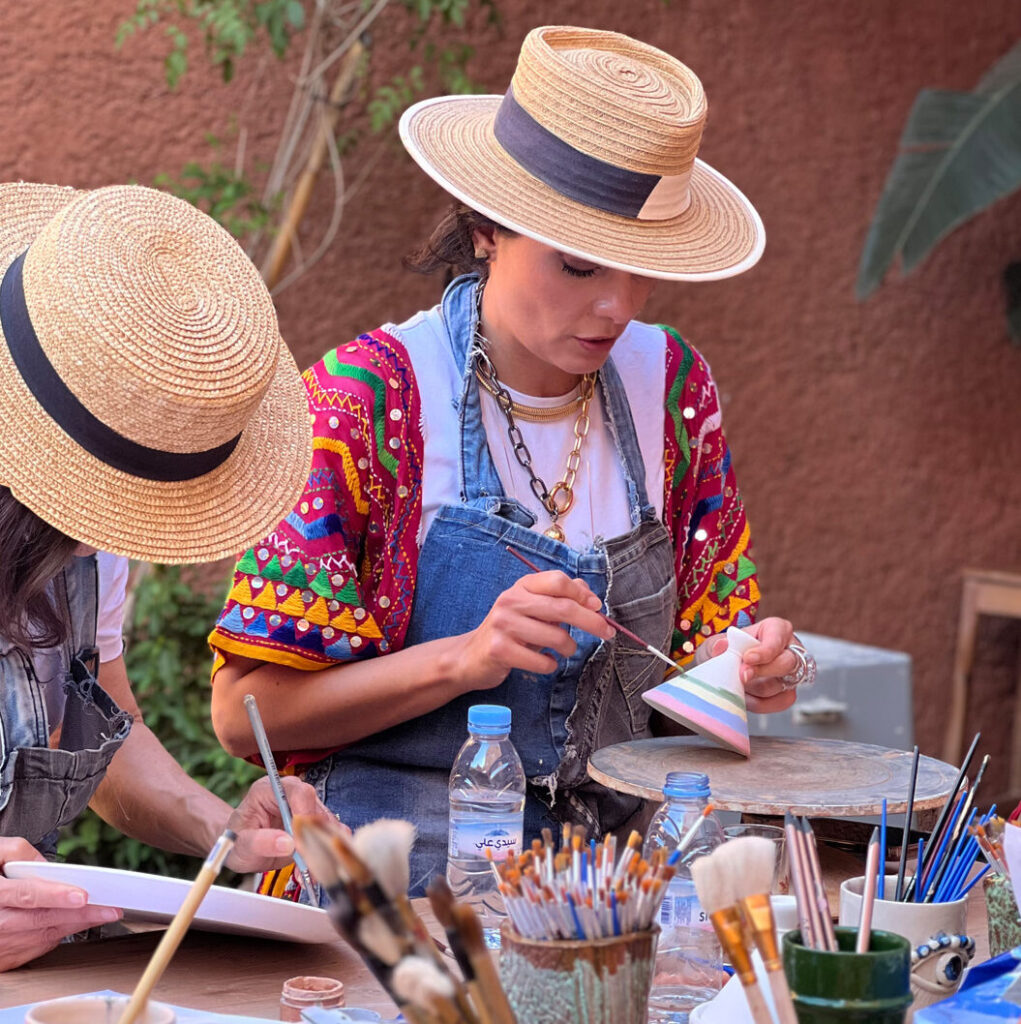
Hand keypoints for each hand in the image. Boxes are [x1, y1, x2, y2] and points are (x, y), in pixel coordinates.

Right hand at [0, 838, 121, 970]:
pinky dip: (57, 936)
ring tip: (103, 914)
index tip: (83, 896)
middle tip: (111, 909)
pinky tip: (74, 924)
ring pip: (43, 936)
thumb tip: (47, 865)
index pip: (27, 895)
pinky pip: (36, 948)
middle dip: (81, 915)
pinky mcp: (3, 958)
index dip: (56, 896)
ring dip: (75, 926)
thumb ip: (18, 853)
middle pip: (42, 920)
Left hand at [225, 775, 339, 872]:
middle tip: (309, 864)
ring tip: (310, 873)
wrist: (241, 846)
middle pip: (317, 810)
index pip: (299, 793)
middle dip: (316, 839)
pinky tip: (314, 871)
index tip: (301, 842)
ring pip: (326, 825)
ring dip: (322, 851)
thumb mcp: (240, 845)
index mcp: (271, 789)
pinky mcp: (313, 825)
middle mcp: (293, 794)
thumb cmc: (237, 840)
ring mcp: (305, 808)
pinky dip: (324, 855)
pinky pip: (326, 838)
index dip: (305, 815)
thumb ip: (260, 842)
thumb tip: (287, 843)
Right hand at [455, 570, 614, 691]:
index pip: (557, 581)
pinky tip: (545, 662)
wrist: (471, 656)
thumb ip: (559, 598)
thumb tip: (591, 596)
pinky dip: (550, 665)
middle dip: (591, 622)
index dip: (582, 594)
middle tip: (607, 633)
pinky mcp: (499, 650)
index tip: (597, 607)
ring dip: (569, 648)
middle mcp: (511, 600)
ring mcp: (503, 624)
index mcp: (522, 586)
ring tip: (566, 650)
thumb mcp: (532, 607)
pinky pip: (541, 661)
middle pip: (562, 608)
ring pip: (555, 637)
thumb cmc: (510, 631)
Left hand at [699, 618, 798, 713]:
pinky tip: (744, 697)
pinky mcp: (787, 694)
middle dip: (762, 671)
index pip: (778, 636)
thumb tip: (721, 645)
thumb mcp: (716, 644)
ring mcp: (791, 674)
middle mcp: (789, 650)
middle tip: (742, 676)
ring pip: (780, 685)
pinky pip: (779, 702)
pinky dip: (759, 703)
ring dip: (754, 689)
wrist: (720, 672)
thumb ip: (717, 644)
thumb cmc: (724, 652)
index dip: (765, 650)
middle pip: (787, 663)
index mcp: (776, 629)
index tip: (747, 658)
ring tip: (736, 684)